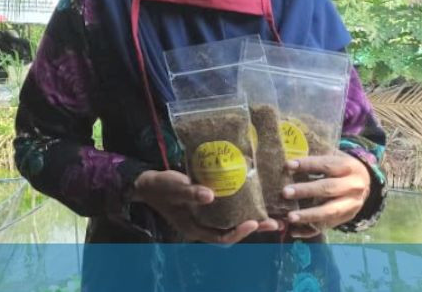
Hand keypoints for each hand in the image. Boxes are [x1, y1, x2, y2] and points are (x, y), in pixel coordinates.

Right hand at [131, 170, 279, 243]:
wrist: (147, 183)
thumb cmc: (160, 186)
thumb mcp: (173, 188)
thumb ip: (190, 192)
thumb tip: (211, 195)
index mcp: (194, 228)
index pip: (221, 237)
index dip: (239, 232)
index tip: (253, 222)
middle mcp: (202, 226)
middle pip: (231, 232)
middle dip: (253, 228)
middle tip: (275, 222)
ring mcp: (205, 217)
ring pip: (231, 223)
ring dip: (250, 219)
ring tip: (271, 214)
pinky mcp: (206, 207)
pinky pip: (227, 212)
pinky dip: (240, 209)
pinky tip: (251, 200)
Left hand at [282, 152, 371, 237]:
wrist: (365, 182)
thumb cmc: (340, 166)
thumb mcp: (334, 156)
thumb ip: (316, 156)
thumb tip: (289, 155)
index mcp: (349, 167)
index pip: (327, 165)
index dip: (307, 165)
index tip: (288, 165)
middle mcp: (353, 186)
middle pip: (328, 189)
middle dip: (306, 191)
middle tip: (285, 193)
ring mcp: (351, 205)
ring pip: (330, 212)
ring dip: (308, 215)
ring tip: (290, 217)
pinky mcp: (346, 218)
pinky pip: (328, 226)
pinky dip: (310, 230)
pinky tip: (295, 231)